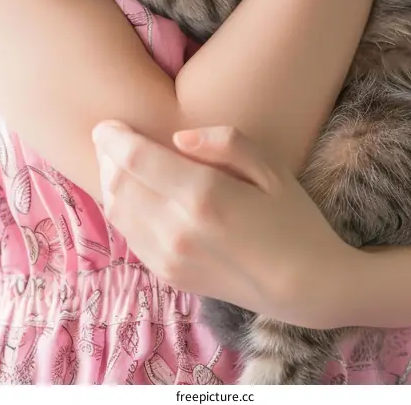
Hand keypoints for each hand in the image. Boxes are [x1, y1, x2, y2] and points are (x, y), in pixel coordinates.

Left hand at [92, 120, 356, 328]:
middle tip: (110, 139)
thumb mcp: (270, 167)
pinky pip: (129, 236)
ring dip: (109, 183)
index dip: (113, 138)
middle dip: (107, 157)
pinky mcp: (169, 277)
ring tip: (117, 163)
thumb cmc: (293, 218)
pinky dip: (121, 210)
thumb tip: (178, 137)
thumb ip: (225, 141)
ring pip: (117, 212)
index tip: (106, 123)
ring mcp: (170, 258)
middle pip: (118, 185)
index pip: (136, 160)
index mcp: (203, 195)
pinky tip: (133, 195)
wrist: (304, 286)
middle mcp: (178, 229)